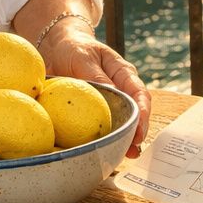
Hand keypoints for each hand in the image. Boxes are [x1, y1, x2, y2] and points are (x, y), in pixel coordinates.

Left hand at [41, 24, 151, 156]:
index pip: (139, 93)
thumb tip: (110, 92)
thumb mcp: (83, 57)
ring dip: (126, 138)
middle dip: (138, 131)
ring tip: (126, 155)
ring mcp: (111, 101)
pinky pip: (106, 124)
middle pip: (136, 112)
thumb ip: (96, 75)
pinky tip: (107, 150)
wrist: (59, 47)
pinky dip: (108, 137)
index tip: (139, 127)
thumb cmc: (74, 48)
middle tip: (134, 148)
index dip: (142, 112)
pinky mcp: (99, 110)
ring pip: (123, 121)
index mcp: (123, 73)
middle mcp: (121, 88)